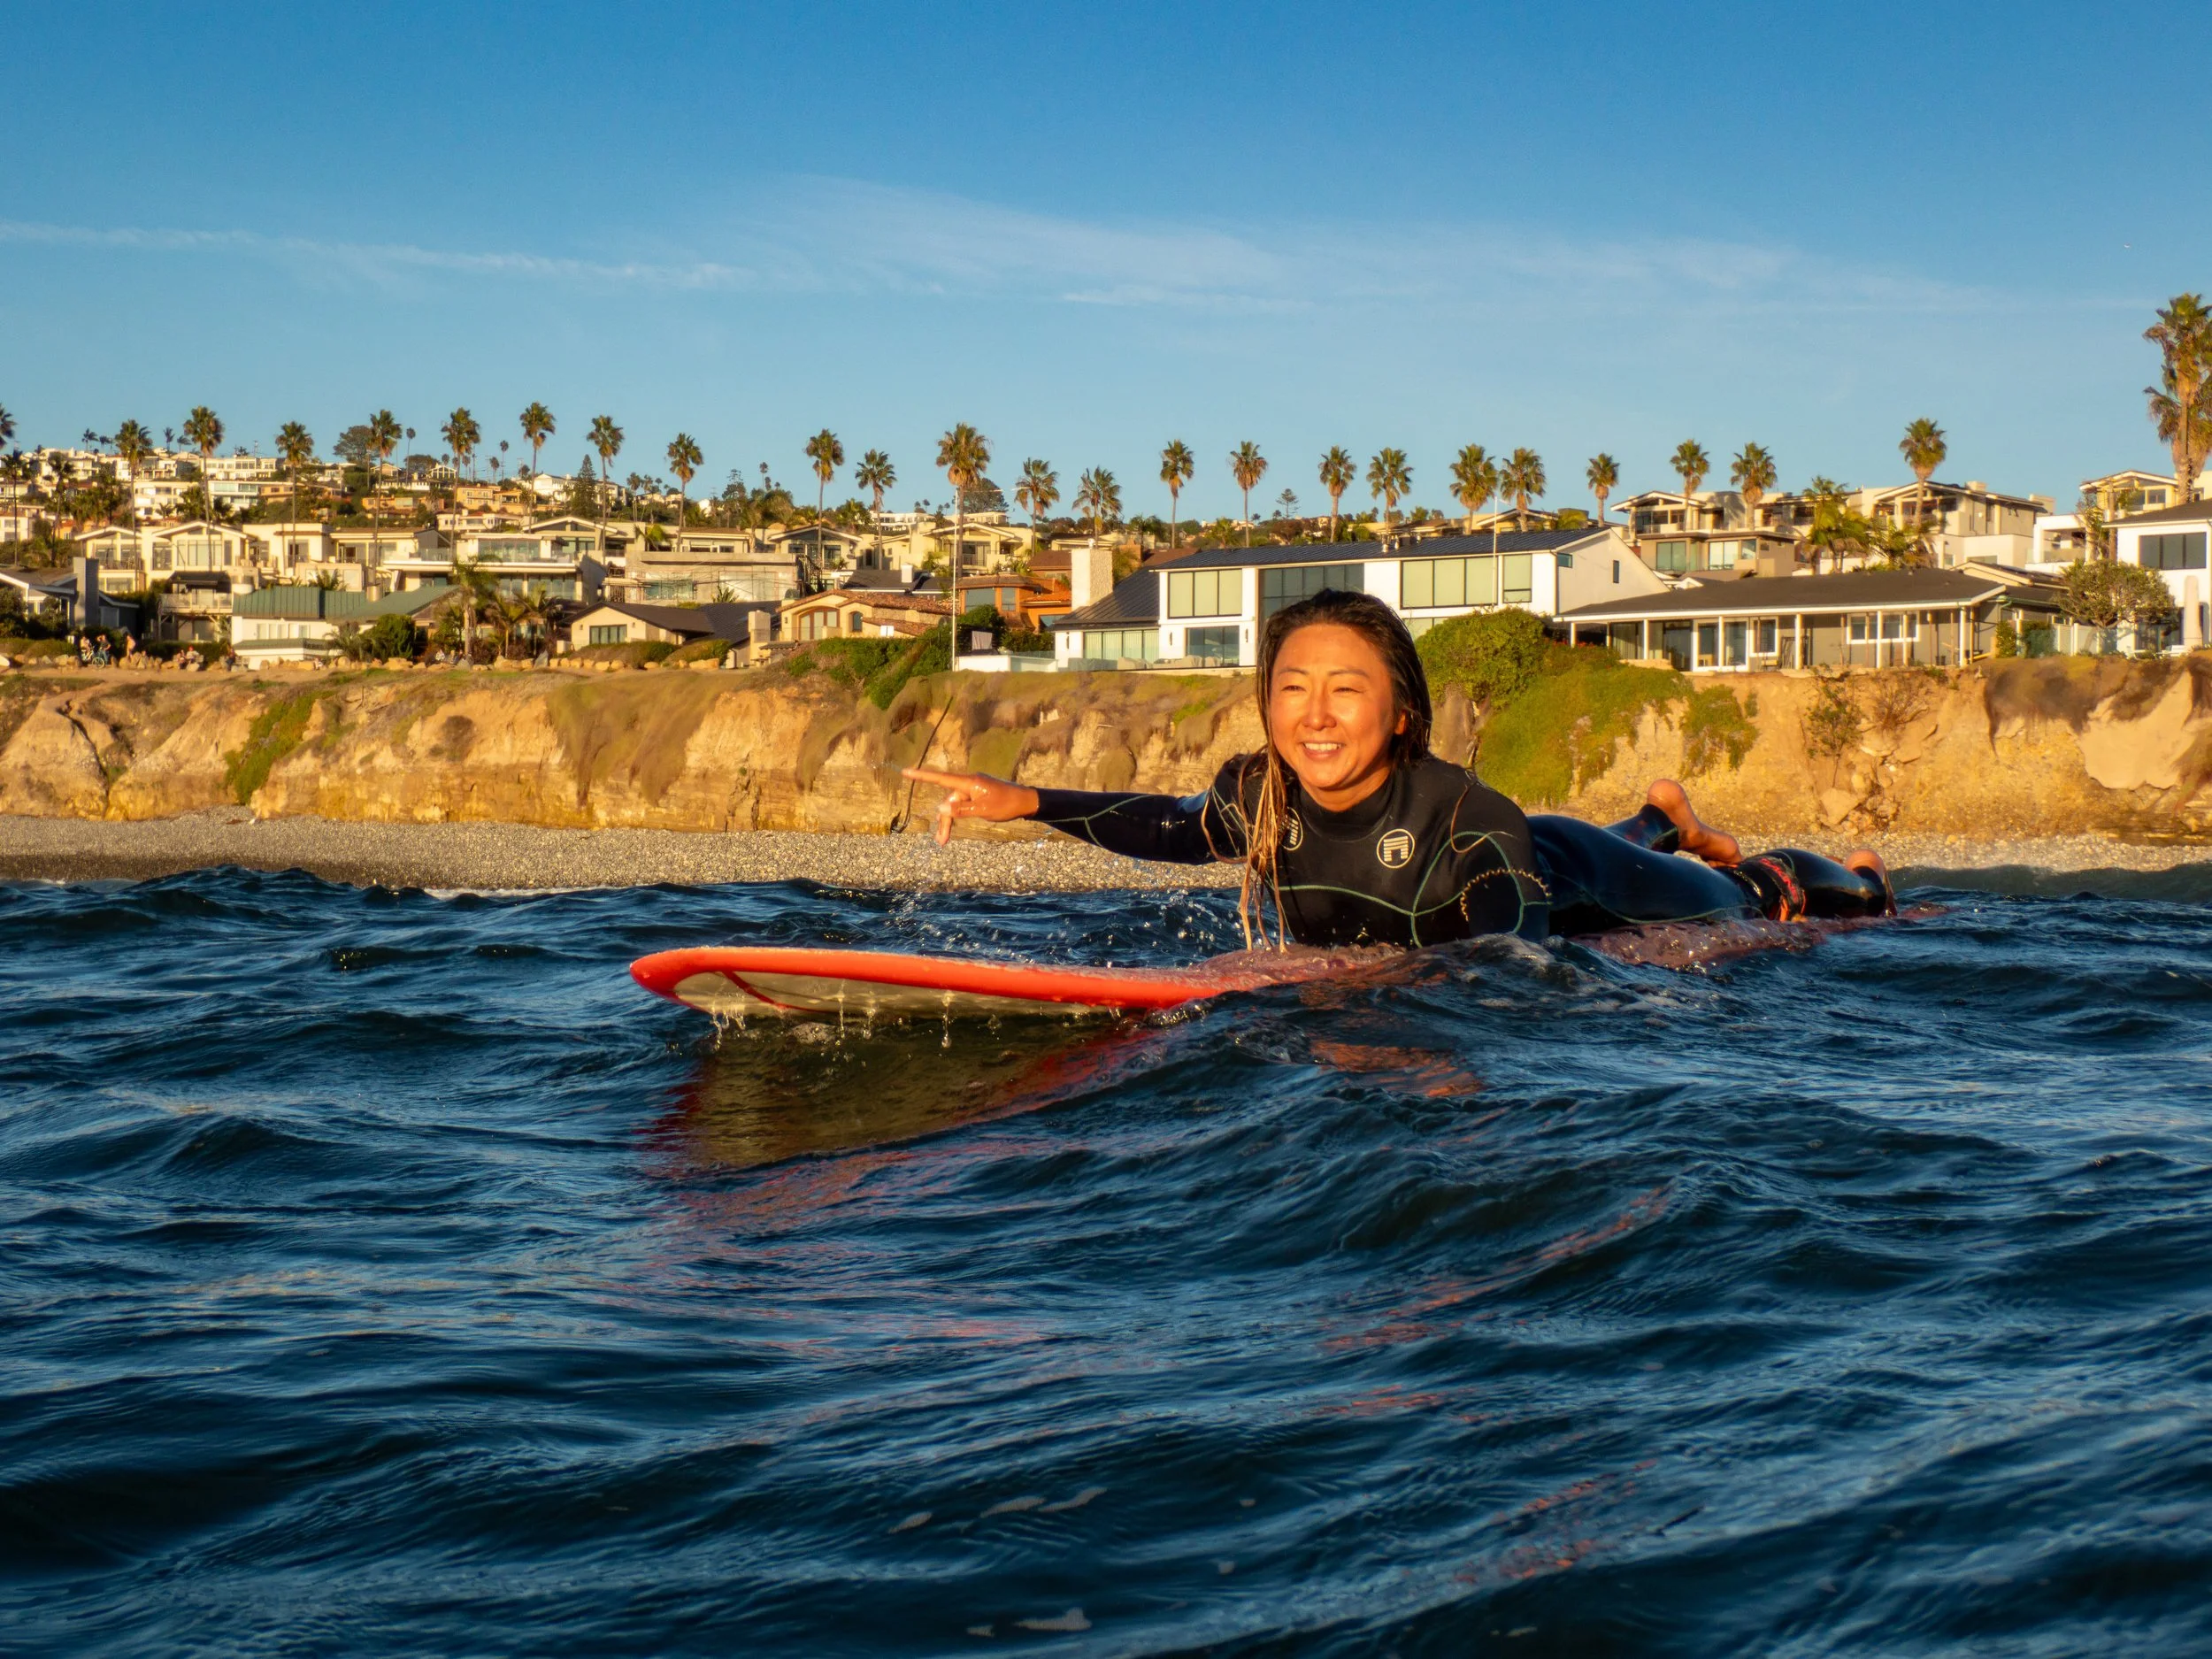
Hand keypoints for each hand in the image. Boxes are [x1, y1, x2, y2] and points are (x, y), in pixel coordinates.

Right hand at [901, 767, 1041, 845]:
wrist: (1027, 802)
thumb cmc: (1006, 805)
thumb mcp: (983, 810)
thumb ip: (962, 810)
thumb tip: (941, 808)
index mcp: (969, 782)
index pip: (941, 778)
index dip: (922, 776)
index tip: (905, 772)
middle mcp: (969, 783)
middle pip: (949, 801)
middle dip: (944, 821)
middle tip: (941, 842)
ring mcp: (974, 789)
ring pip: (955, 805)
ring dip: (950, 822)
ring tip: (944, 841)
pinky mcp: (979, 794)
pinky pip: (963, 805)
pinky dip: (958, 816)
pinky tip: (954, 828)